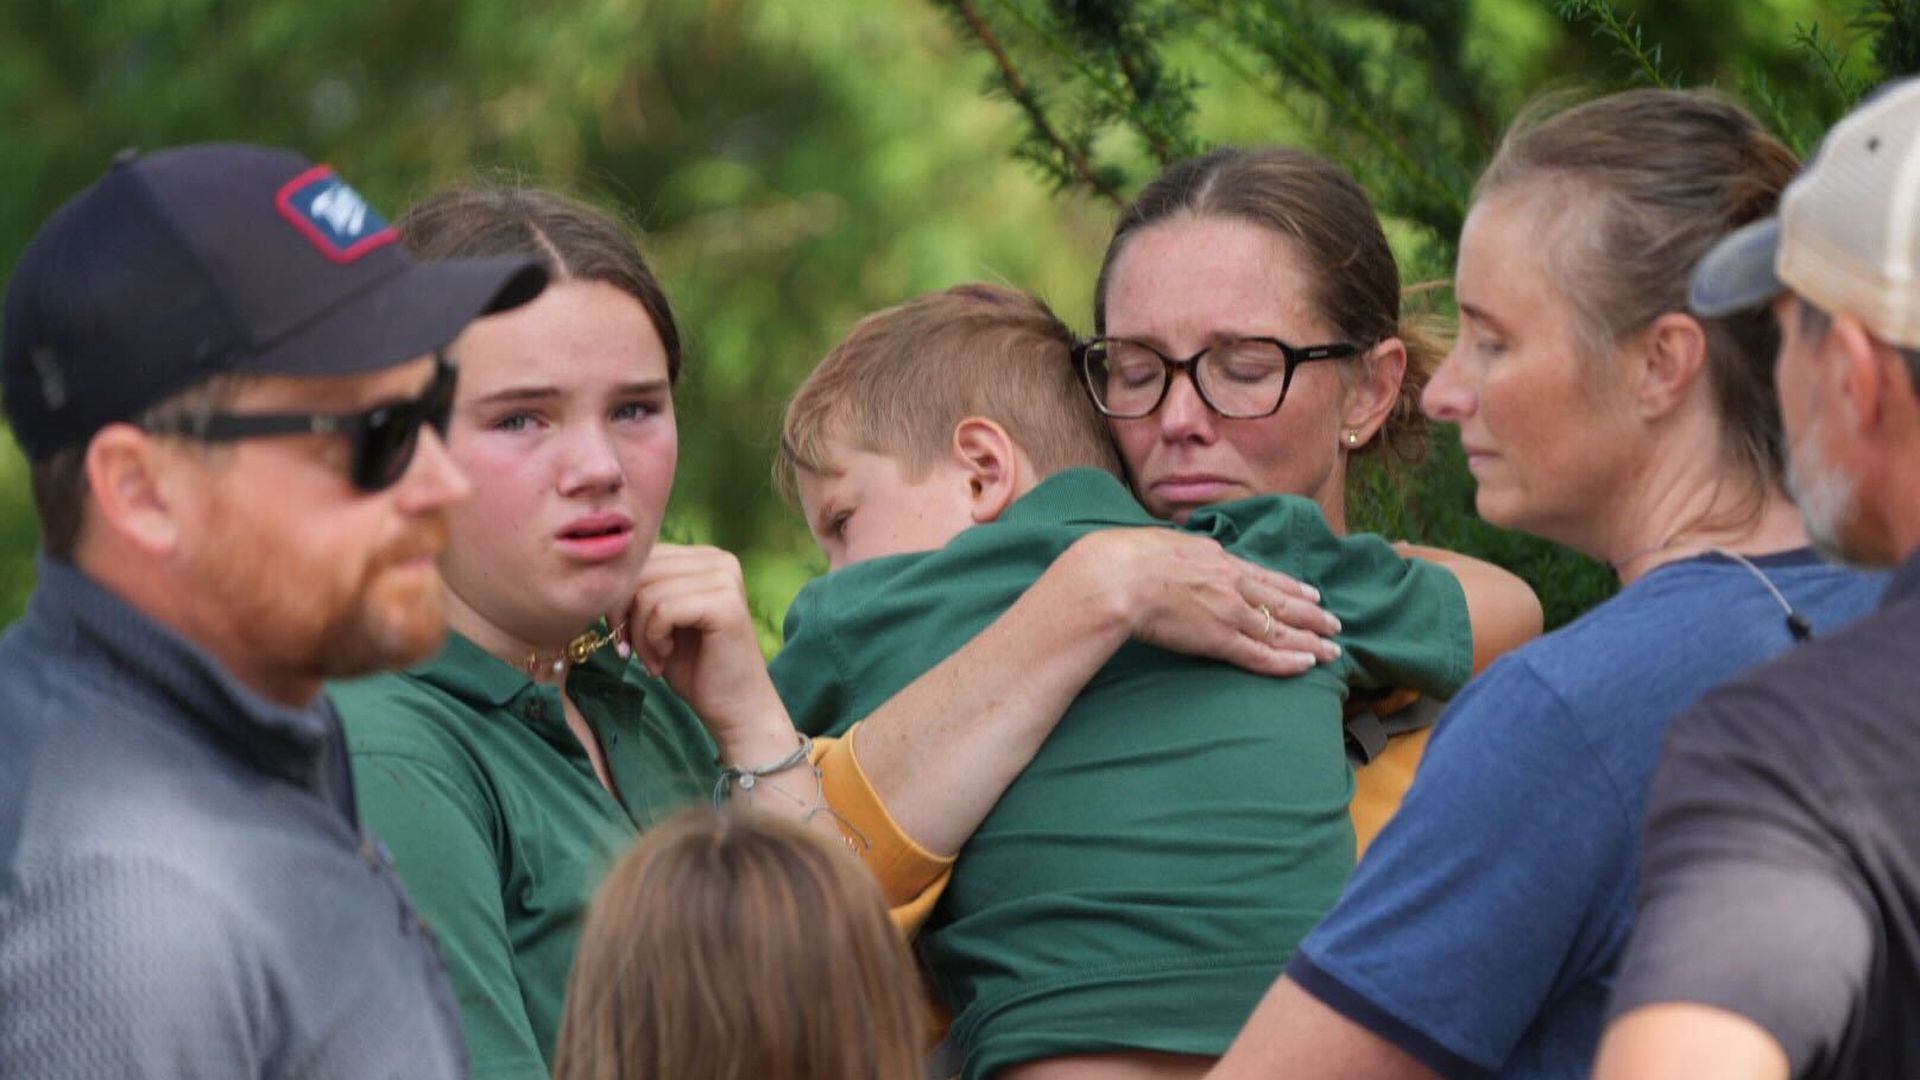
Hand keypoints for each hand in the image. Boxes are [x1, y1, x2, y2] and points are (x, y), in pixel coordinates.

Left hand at [620, 543, 796, 763]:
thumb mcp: (658, 619)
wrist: (734, 707)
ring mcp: (725, 579)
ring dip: (639, 633)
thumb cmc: (693, 666)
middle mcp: (719, 560)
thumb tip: (601, 574)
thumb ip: (640, 589)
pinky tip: (665, 657)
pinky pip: (662, 610)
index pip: (641, 557)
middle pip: (641, 571)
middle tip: (632, 651)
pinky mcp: (725, 604)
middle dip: (624, 615)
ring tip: (653, 659)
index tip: (623, 635)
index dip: (619, 596)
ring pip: (647, 592)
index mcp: (705, 557)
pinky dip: (652, 639)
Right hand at [1063, 529, 1340, 675]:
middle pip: (1282, 602)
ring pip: (1280, 630)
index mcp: (1217, 559)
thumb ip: (1180, 549)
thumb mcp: (1163, 541)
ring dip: (1309, 642)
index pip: (1263, 576)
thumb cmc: (1128, 558)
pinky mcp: (1219, 639)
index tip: (1312, 594)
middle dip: (1312, 615)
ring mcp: (1229, 612)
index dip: (1291, 587)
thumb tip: (1177, 549)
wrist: (1119, 576)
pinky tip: (1307, 665)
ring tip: (1332, 650)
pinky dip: (1286, 661)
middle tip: (1335, 624)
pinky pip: (1261, 654)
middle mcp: (1231, 584)